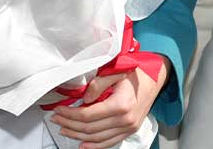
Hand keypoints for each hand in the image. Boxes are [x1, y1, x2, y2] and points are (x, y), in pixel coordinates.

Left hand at [50, 59, 168, 148]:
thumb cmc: (137, 73)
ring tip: (64, 130)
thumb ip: (98, 84)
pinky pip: (109, 142)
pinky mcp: (130, 130)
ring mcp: (129, 127)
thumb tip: (83, 99)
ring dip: (77, 136)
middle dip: (69, 125)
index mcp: (121, 104)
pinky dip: (94, 146)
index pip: (87, 115)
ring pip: (96, 138)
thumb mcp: (116, 71)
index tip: (59, 111)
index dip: (69, 115)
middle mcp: (125, 119)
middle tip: (57, 119)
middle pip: (89, 129)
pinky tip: (82, 144)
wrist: (156, 78)